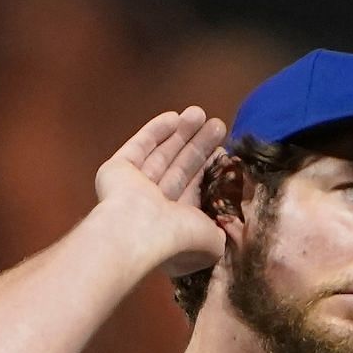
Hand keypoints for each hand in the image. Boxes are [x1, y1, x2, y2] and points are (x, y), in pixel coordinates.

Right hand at [93, 107, 227, 277]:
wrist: (139, 232)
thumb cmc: (179, 239)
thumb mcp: (215, 239)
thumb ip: (227, 229)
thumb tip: (235, 224)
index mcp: (176, 223)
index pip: (196, 191)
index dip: (210, 170)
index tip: (225, 151)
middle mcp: (154, 205)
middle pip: (180, 168)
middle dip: (199, 146)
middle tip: (218, 125)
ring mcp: (133, 187)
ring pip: (162, 154)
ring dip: (181, 134)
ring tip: (200, 113)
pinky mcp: (117, 169)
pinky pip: (139, 147)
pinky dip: (156, 131)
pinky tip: (174, 117)